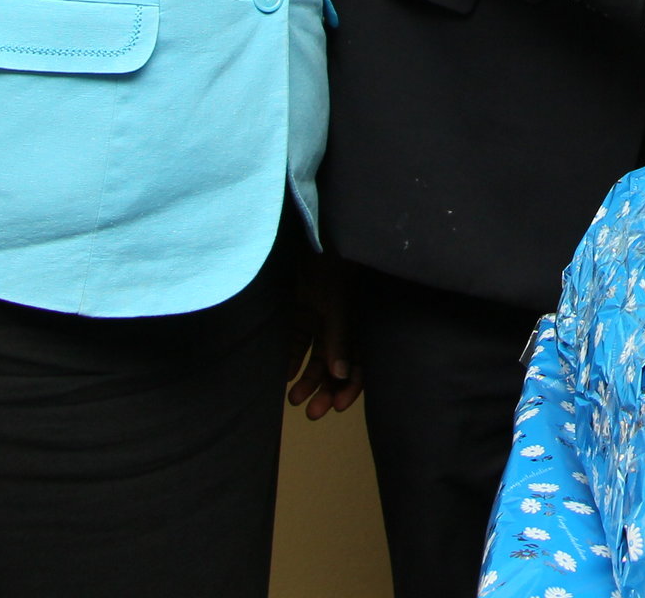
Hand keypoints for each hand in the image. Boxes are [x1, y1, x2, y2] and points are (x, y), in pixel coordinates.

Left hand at [285, 246, 361, 420]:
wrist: (310, 233)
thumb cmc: (332, 261)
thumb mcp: (337, 301)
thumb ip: (339, 337)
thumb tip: (340, 374)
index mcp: (360, 320)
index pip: (361, 361)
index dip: (352, 385)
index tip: (338, 406)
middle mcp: (342, 322)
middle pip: (336, 364)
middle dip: (326, 389)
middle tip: (313, 412)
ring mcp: (320, 317)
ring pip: (315, 357)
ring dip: (306, 379)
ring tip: (294, 399)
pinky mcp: (299, 311)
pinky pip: (295, 342)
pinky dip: (290, 360)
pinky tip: (283, 376)